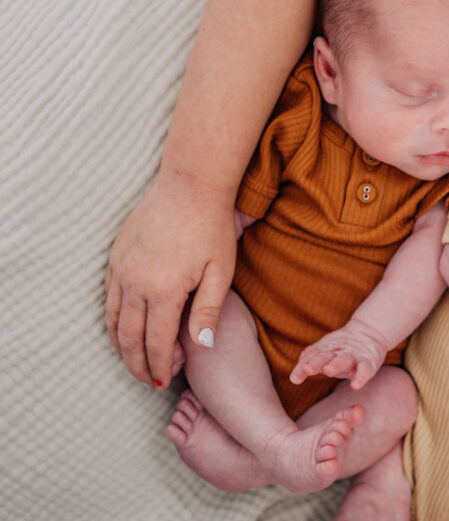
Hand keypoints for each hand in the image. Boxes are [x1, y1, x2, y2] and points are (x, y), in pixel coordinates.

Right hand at [104, 174, 236, 387]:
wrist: (190, 186)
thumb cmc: (212, 228)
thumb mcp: (220, 271)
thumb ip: (208, 311)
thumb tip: (203, 347)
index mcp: (163, 290)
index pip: (156, 341)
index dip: (160, 365)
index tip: (165, 380)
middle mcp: (135, 283)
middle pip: (129, 337)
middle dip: (138, 364)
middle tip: (149, 380)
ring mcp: (121, 269)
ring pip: (113, 320)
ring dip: (122, 346)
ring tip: (136, 362)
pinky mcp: (115, 258)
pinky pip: (108, 298)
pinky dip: (114, 321)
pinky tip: (126, 329)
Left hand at [290, 319, 388, 389]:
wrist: (370, 333)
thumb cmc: (343, 350)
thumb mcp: (326, 354)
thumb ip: (310, 361)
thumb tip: (294, 376)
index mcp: (326, 351)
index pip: (311, 359)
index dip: (302, 368)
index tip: (295, 379)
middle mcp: (338, 353)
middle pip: (326, 357)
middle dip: (317, 362)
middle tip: (308, 369)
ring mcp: (354, 356)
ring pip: (344, 359)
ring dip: (336, 364)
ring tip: (329, 370)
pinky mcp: (368, 361)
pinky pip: (365, 369)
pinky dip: (361, 376)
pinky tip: (355, 385)